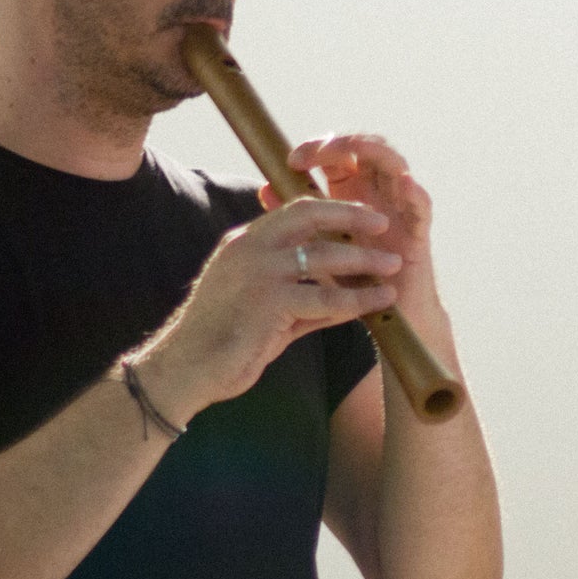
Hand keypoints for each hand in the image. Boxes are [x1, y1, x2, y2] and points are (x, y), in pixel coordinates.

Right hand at [140, 198, 401, 418]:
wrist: (185, 368)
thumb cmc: (220, 340)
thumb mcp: (259, 305)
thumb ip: (295, 295)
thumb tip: (336, 298)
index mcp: (244, 242)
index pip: (293, 211)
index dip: (331, 210)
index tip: (361, 215)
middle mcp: (249, 249)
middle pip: (309, 216)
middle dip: (351, 217)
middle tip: (384, 224)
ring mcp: (258, 274)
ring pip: (322, 256)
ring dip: (363, 261)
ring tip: (392, 266)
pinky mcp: (268, 303)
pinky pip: (324, 298)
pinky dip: (356, 299)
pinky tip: (378, 301)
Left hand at [278, 134, 440, 321]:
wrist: (384, 322)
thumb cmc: (350, 283)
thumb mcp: (317, 246)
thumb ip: (296, 219)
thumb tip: (265, 188)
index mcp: (352, 193)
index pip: (338, 155)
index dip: (317, 148)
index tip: (292, 160)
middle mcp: (378, 194)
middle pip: (367, 149)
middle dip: (343, 143)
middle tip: (318, 153)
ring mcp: (400, 210)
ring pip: (395, 164)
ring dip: (377, 152)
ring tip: (357, 148)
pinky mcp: (419, 233)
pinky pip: (422, 206)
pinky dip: (415, 191)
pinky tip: (405, 182)